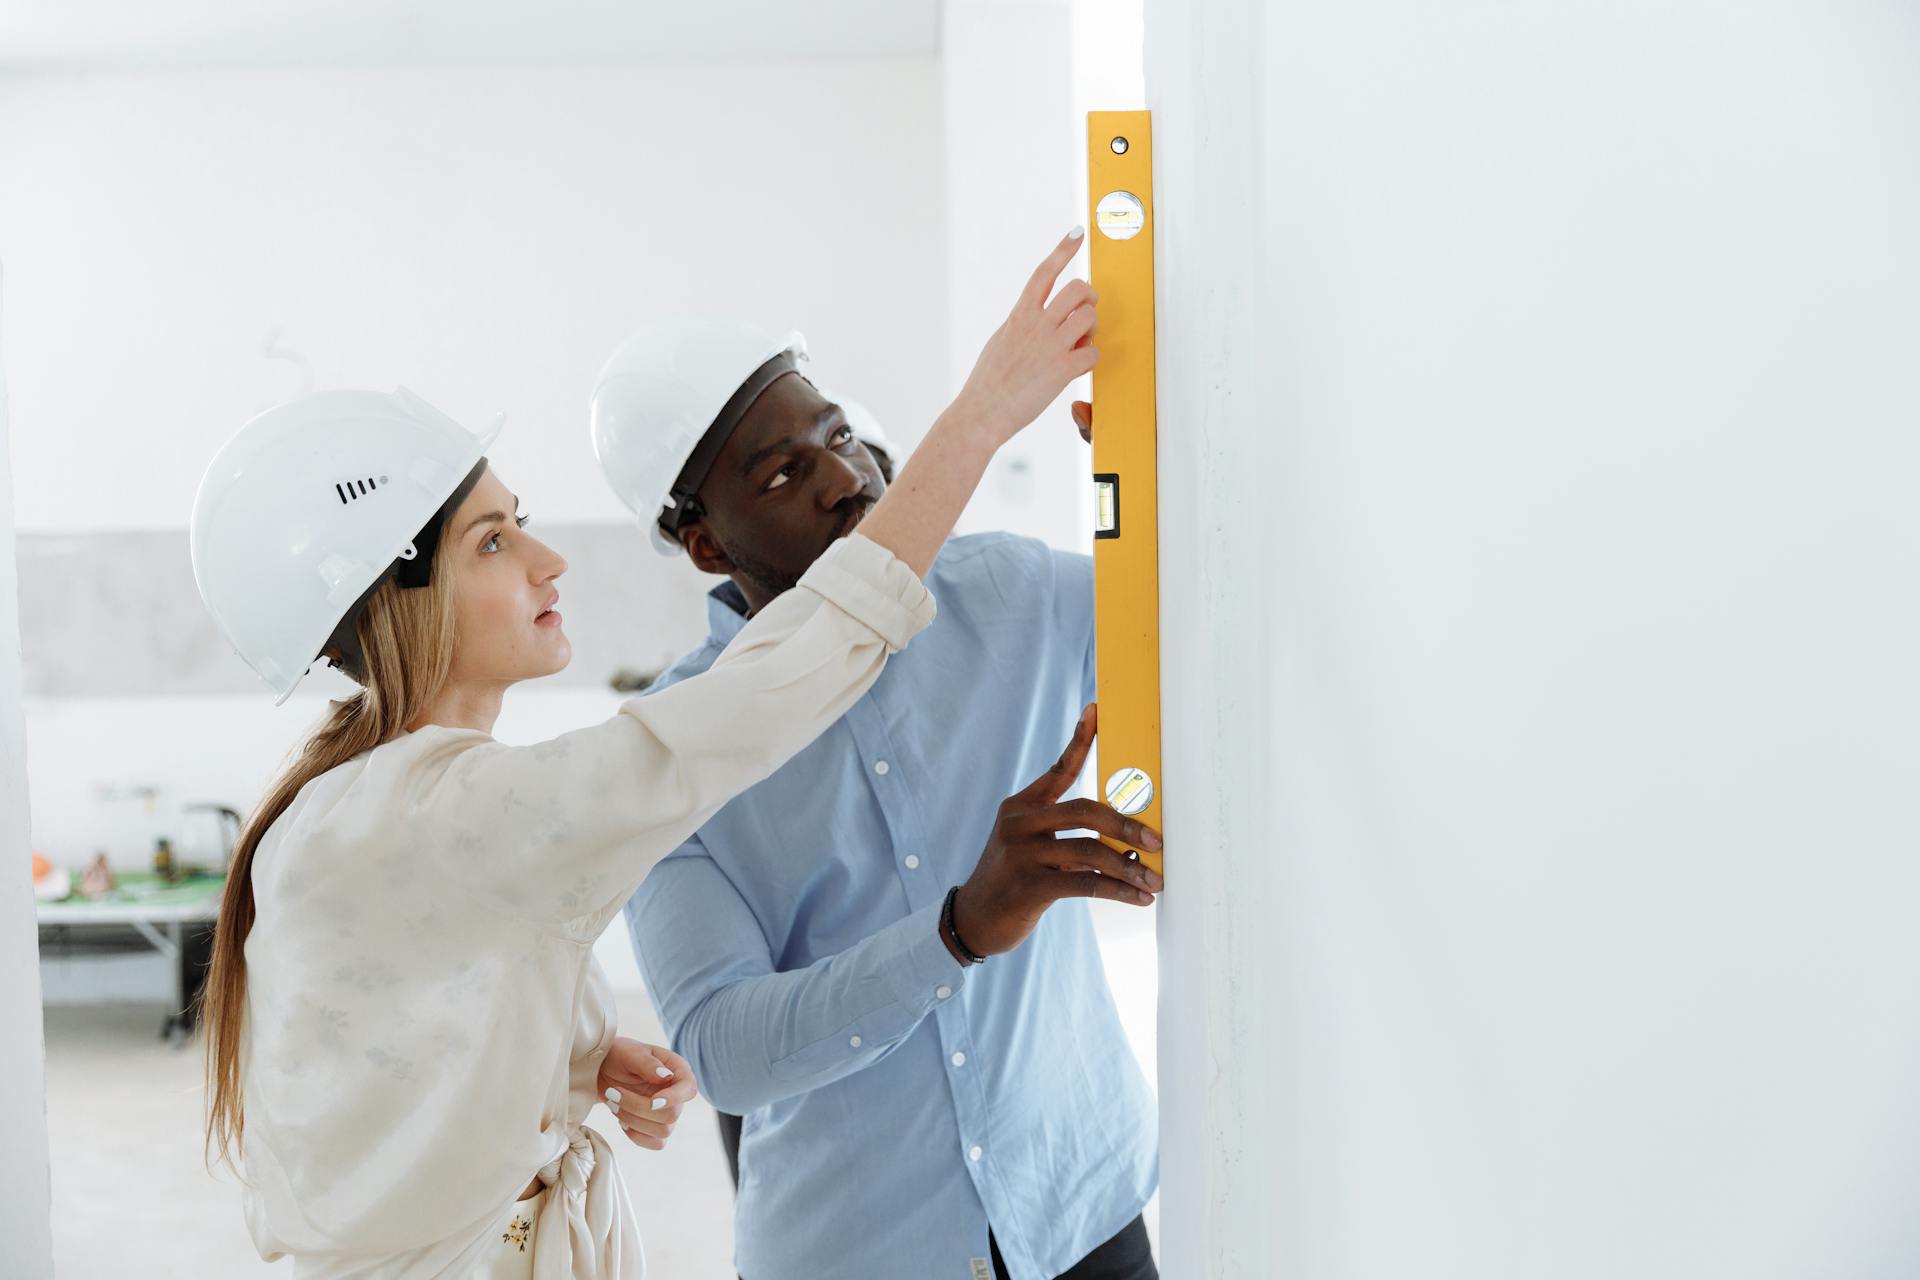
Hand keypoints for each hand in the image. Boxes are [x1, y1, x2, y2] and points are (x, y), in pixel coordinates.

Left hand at [597, 1037, 696, 1151]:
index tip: (652, 1101)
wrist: (603, 1069)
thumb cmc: (619, 1056)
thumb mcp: (629, 1052)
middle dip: (638, 1108)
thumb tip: (667, 1077)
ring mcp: (667, 1113)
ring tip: (613, 1102)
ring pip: (663, 1131)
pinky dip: (636, 1135)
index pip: (689, 1089)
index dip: (674, 1099)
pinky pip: (656, 1143)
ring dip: (633, 1120)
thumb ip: (647, 1063)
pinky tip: (622, 1120)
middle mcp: (677, 1093)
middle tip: (613, 1093)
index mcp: (678, 1071)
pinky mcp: (655, 1128)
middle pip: (671, 1115)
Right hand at [947, 705, 1162, 959]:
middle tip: (1157, 841)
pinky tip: (1138, 899)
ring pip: (1090, 850)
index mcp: (1021, 807)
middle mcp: (1019, 823)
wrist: (974, 919)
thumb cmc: (1013, 881)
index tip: (1097, 711)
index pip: (1059, 769)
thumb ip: (1070, 840)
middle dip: (1127, 825)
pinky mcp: (1028, 886)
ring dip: (1129, 867)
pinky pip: (1085, 883)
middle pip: (1084, 810)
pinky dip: (1117, 891)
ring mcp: (1021, 853)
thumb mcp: (1033, 851)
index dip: (1080, 740)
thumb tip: (1129, 847)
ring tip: (1155, 881)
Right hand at [953, 230, 1100, 445]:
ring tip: (1079, 345)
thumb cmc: (988, 384)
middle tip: (1084, 316)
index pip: (1044, 273)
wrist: (982, 413)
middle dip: (1089, 299)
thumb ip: (1021, 326)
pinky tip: (1077, 369)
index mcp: (1019, 316)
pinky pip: (1093, 353)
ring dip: (1092, 330)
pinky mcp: (1062, 370)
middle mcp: (1035, 325)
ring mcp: (1050, 346)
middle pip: (1078, 289)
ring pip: (1090, 316)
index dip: (1063, 250)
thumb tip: (1032, 320)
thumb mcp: (1001, 342)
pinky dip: (1090, 360)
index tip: (1077, 233)